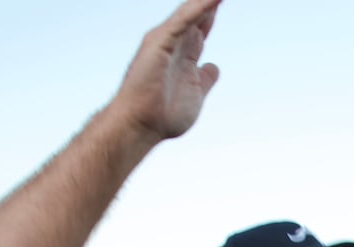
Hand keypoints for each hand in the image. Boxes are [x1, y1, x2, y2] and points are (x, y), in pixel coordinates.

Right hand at [114, 0, 222, 141]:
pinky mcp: (161, 42)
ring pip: (191, 10)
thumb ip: (205, 79)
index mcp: (183, 54)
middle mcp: (174, 42)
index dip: (213, 12)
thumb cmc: (162, 116)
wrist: (140, 126)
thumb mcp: (195, 94)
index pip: (202, 26)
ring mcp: (167, 40)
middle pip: (197, 12)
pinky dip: (201, 7)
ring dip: (208, 0)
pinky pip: (185, 20)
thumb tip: (213, 66)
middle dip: (210, 1)